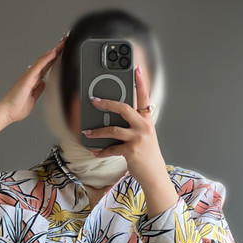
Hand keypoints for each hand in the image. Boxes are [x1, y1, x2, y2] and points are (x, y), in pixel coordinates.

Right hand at [0, 33, 68, 123]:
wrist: (8, 111)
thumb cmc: (17, 107)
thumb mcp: (33, 98)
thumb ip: (38, 90)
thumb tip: (43, 83)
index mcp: (33, 81)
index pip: (46, 67)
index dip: (54, 60)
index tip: (61, 53)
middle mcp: (31, 76)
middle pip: (45, 61)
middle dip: (55, 52)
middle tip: (63, 43)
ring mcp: (29, 75)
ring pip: (43, 60)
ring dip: (52, 52)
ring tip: (61, 44)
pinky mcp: (28, 77)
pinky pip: (39, 65)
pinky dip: (46, 58)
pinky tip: (53, 53)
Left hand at [81, 64, 178, 216]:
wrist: (155, 174)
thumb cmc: (147, 154)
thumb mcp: (145, 135)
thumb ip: (134, 124)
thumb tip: (114, 117)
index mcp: (147, 119)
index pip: (144, 97)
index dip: (140, 82)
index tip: (135, 68)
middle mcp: (143, 126)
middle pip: (124, 108)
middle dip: (107, 103)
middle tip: (94, 100)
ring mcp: (137, 138)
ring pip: (113, 129)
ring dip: (97, 131)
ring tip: (87, 131)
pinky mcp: (131, 151)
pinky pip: (111, 149)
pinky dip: (101, 151)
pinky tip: (94, 151)